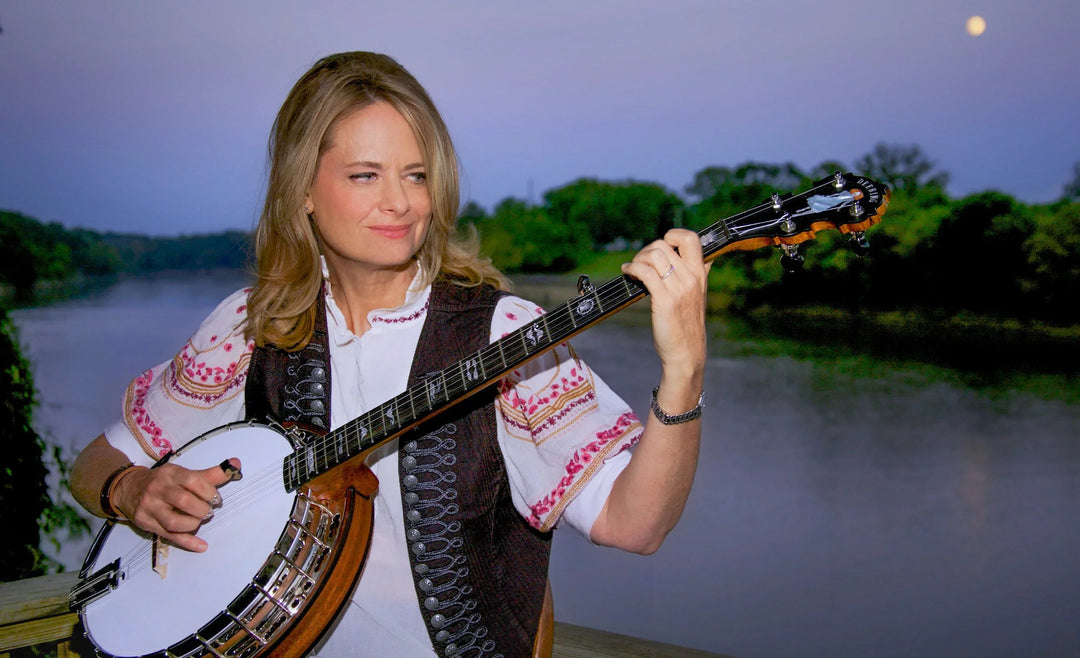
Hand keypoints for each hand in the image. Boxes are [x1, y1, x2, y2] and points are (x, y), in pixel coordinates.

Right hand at [112, 458, 241, 551]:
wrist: (129, 488)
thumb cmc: (163, 481)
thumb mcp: (183, 473)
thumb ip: (210, 474)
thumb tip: (235, 465)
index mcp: (171, 474)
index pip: (194, 481)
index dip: (210, 491)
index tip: (215, 497)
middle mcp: (158, 490)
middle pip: (184, 502)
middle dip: (203, 509)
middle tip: (209, 510)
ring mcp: (150, 508)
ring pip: (174, 522)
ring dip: (193, 524)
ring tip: (199, 520)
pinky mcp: (146, 523)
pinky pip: (168, 536)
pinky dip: (188, 542)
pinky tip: (201, 545)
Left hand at [620, 228, 711, 381]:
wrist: (686, 352)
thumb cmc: (687, 325)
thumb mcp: (698, 296)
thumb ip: (699, 275)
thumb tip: (705, 258)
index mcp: (700, 274)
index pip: (691, 239)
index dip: (673, 235)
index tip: (662, 246)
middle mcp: (692, 278)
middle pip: (664, 245)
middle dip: (646, 250)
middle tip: (640, 262)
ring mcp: (679, 288)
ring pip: (654, 255)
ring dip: (638, 258)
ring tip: (633, 268)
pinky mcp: (664, 300)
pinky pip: (645, 273)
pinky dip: (632, 269)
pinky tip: (627, 273)